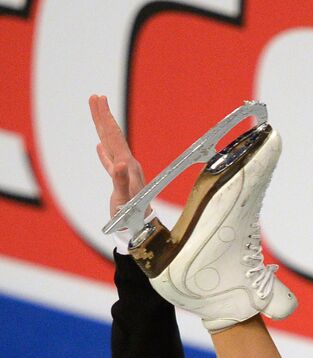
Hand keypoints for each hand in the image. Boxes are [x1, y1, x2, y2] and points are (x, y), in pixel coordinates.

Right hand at [89, 94, 148, 218]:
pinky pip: (110, 162)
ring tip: (97, 115)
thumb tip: (120, 163)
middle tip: (95, 97)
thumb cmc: (131, 217)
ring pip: (111, 146)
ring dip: (103, 129)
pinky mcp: (120, 182)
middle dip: (104, 116)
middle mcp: (128, 166)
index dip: (105, 118)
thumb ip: (121, 181)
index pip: (114, 137)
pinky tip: (100, 148)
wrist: (141, 229)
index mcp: (128, 166)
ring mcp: (125, 173)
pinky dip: (104, 153)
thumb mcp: (124, 200)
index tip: (98, 99)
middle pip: (113, 136)